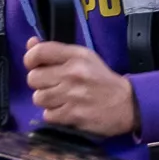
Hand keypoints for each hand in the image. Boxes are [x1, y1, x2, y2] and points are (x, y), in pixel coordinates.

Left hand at [24, 41, 139, 136]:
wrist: (128, 104)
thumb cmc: (102, 80)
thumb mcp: (84, 58)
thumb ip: (56, 52)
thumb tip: (30, 43)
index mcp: (76, 56)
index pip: (38, 52)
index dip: (30, 60)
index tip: (36, 66)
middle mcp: (73, 73)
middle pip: (33, 78)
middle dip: (41, 83)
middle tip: (54, 85)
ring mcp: (72, 96)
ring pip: (38, 98)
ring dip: (47, 100)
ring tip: (62, 99)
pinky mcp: (73, 115)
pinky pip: (47, 115)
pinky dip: (55, 115)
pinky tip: (67, 110)